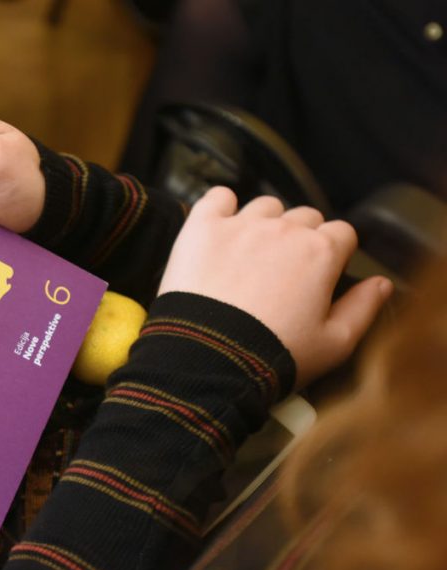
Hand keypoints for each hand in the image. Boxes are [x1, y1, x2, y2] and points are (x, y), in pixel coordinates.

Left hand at [157, 188, 392, 386]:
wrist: (209, 359)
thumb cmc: (272, 356)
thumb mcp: (334, 344)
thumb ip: (363, 308)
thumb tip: (381, 284)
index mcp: (320, 252)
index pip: (342, 233)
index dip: (334, 253)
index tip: (321, 273)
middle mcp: (283, 229)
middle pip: (304, 217)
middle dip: (301, 239)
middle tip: (284, 272)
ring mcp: (241, 225)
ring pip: (265, 206)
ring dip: (264, 223)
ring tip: (251, 256)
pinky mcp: (201, 229)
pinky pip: (217, 197)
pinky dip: (221, 206)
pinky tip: (221, 226)